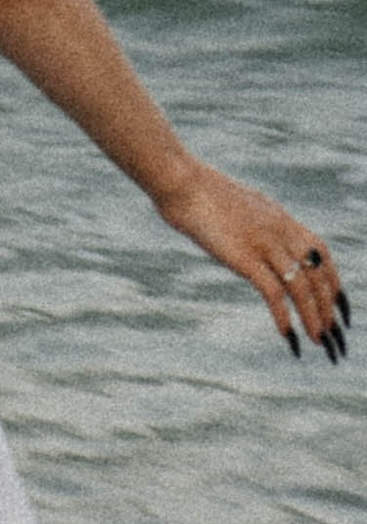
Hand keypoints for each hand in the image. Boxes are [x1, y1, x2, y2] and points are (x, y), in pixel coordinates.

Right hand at [154, 160, 348, 364]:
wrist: (182, 182)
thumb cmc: (199, 192)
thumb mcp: (237, 206)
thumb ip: (253, 222)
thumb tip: (251, 235)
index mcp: (282, 219)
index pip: (322, 255)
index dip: (335, 284)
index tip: (341, 310)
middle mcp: (281, 232)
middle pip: (318, 276)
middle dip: (330, 310)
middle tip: (335, 338)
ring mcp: (264, 244)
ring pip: (301, 287)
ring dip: (314, 318)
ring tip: (318, 341)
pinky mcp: (244, 257)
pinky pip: (273, 292)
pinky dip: (284, 316)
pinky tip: (288, 335)